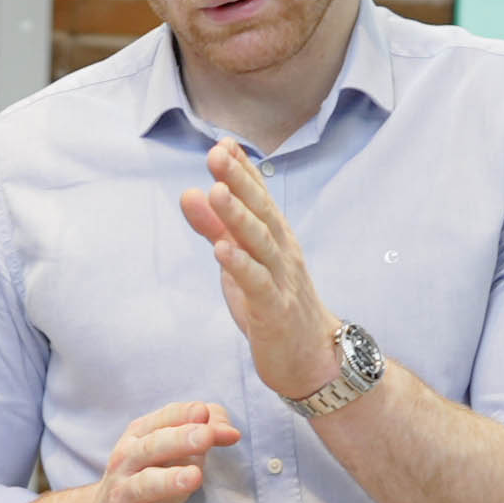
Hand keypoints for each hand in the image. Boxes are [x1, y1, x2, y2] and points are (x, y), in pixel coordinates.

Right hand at [77, 401, 241, 502]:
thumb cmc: (146, 485)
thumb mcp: (170, 458)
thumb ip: (201, 437)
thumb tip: (230, 431)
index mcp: (138, 439)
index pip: (163, 420)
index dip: (187, 416)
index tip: (209, 415)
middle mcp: (126, 463)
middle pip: (151, 446)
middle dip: (179, 439)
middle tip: (205, 436)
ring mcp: (121, 496)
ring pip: (144, 485)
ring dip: (169, 479)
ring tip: (195, 476)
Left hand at [179, 143, 337, 402]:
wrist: (313, 360)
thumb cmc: (274, 305)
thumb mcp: (239, 263)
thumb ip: (215, 228)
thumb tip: (190, 192)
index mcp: (276, 239)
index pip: (259, 198)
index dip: (243, 170)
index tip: (224, 142)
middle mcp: (283, 253)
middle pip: (261, 212)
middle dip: (239, 181)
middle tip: (217, 153)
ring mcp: (282, 281)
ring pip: (261, 243)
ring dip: (239, 216)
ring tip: (217, 190)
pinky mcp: (275, 311)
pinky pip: (258, 284)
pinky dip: (240, 266)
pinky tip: (222, 249)